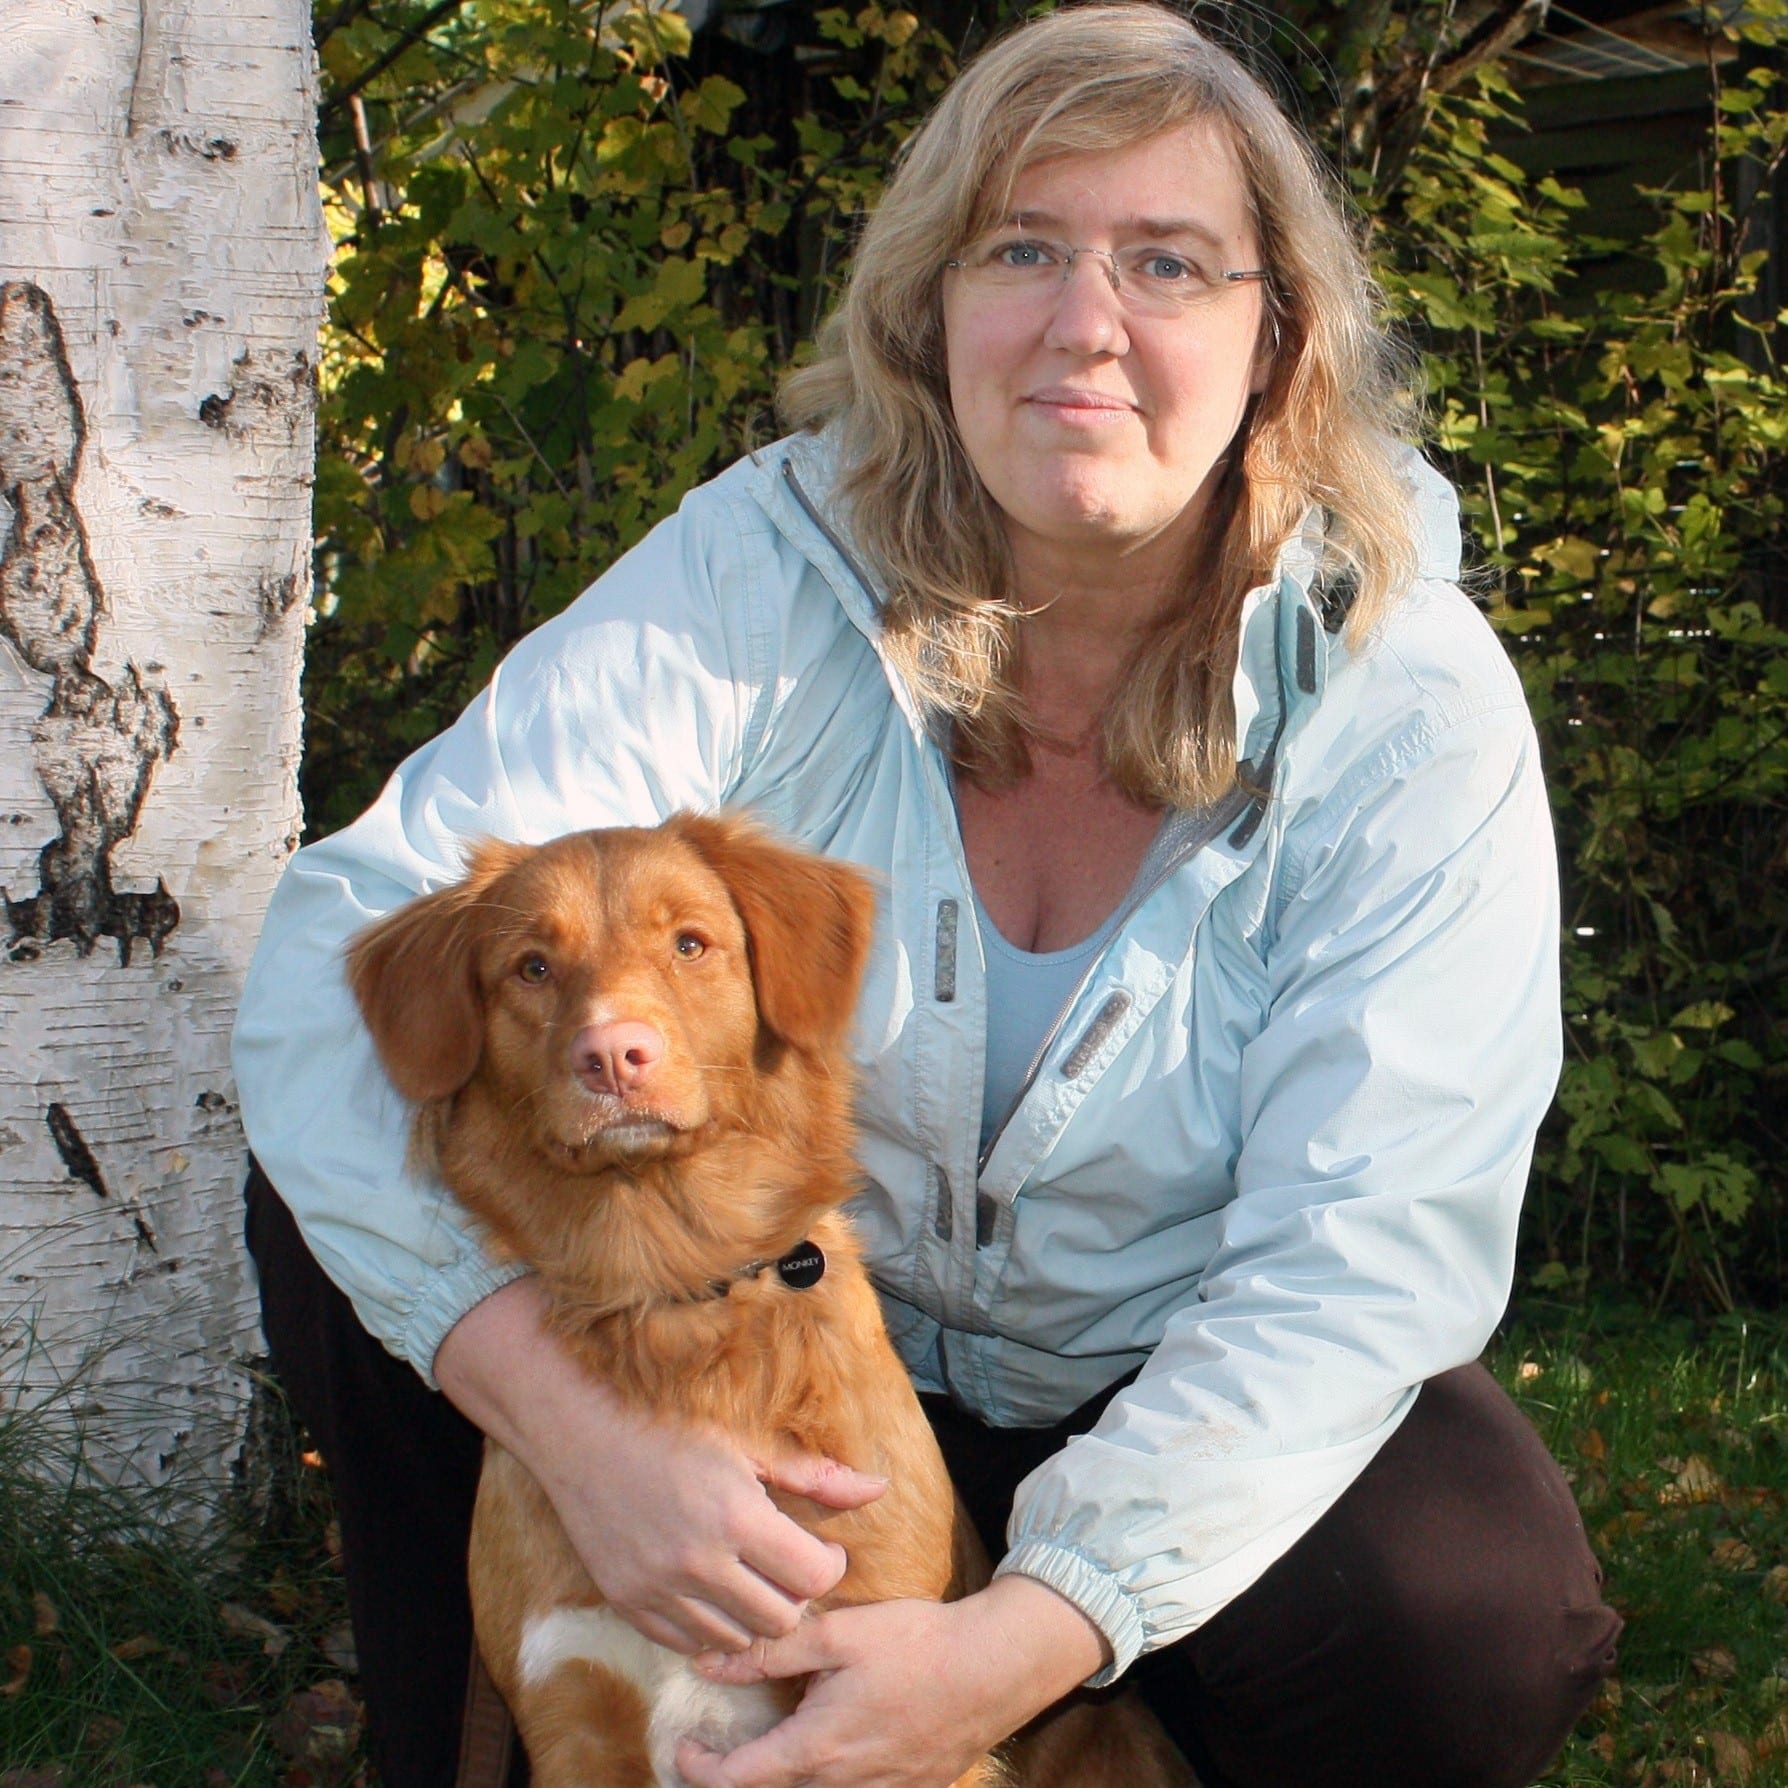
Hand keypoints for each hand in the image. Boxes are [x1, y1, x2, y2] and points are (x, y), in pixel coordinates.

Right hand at [434, 1278, 887, 1652]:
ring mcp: (659, 1590)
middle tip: (789, 1564)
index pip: (814, 1579)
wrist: (581, 1434)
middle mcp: (698, 1563)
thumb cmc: (671, 1429)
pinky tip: (712, 1589)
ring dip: (754, 1613)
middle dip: (797, 1595)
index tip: (821, 1547)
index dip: (829, 1566)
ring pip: (738, 1638)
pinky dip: (710, 1625)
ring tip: (751, 1576)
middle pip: (782, 1619)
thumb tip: (879, 1488)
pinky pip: (689, 1643)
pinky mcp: (629, 1606)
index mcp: (736, 1518)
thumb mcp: (748, 1445)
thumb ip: (816, 1475)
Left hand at [675, 1575, 1111, 1787]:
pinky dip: (825, 1777)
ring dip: (783, 1775)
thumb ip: (771, 1652)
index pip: (736, 1782)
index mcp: (815, 1749)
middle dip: (738, 1774)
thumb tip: (708, 1662)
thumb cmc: (916, 1645)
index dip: (699, 1769)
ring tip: (774, 1737)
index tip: (683, 1747)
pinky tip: (831, 1739)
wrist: (993, 1667)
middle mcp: (840, 1786)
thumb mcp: (838, 1635)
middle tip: (721, 1741)